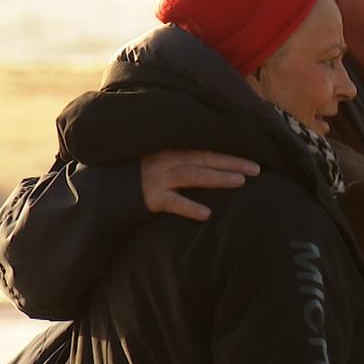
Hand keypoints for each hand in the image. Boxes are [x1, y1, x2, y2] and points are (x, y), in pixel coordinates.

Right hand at [140, 150, 259, 220]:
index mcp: (171, 149)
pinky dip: (189, 207)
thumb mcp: (159, 161)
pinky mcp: (150, 198)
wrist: (107, 188)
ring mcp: (158, 178)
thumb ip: (182, 160)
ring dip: (217, 177)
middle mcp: (166, 160)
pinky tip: (206, 214)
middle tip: (256, 169)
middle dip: (232, 162)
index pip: (206, 149)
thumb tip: (215, 165)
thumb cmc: (139, 175)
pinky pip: (173, 203)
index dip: (229, 152)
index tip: (253, 156)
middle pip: (204, 158)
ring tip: (240, 182)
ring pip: (192, 176)